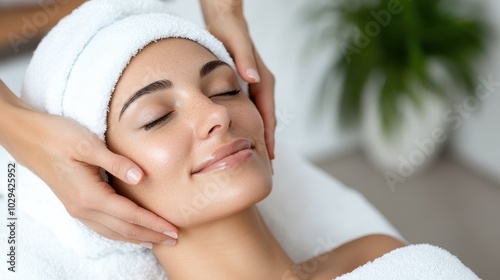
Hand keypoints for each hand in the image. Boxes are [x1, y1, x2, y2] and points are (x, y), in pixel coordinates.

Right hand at [0, 80, 176, 247]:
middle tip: (174, 239)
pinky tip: (130, 233)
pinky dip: (121, 233)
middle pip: (123, 229)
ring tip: (158, 240)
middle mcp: (83, 208)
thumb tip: (141, 178)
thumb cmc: (57, 136)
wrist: (28, 137)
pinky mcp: (75, 204)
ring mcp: (77, 209)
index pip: (129, 215)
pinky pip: (102, 227)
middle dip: (150, 235)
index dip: (153, 223)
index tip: (173, 229)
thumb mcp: (88, 144)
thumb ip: (116, 162)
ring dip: (136, 238)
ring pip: (112, 232)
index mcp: (89, 195)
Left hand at [200, 0, 275, 158]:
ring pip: (260, 117)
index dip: (268, 137)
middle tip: (266, 166)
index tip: (269, 157)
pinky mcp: (247, 86)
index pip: (268, 115)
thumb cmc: (229, 31)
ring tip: (256, 158)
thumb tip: (254, 79)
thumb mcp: (237, 43)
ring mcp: (256, 87)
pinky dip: (251, 126)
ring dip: (260, 137)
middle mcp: (263, 85)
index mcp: (263, 81)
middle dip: (267, 143)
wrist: (225, 20)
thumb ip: (244, 61)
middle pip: (267, 120)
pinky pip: (252, 111)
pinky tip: (244, 137)